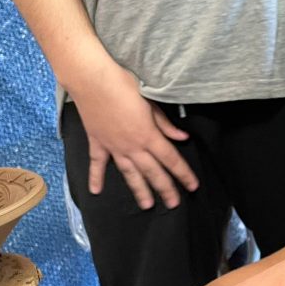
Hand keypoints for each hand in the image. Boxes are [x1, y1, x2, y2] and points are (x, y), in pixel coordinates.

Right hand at [69, 62, 197, 209]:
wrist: (92, 80)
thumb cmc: (124, 84)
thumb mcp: (151, 101)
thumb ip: (165, 124)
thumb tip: (182, 138)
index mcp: (148, 135)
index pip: (171, 159)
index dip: (184, 174)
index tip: (193, 186)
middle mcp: (132, 146)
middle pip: (153, 172)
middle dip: (165, 189)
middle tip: (174, 204)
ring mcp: (113, 146)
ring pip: (129, 173)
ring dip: (139, 190)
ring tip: (146, 205)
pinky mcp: (97, 142)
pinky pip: (98, 163)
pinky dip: (96, 177)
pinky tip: (95, 191)